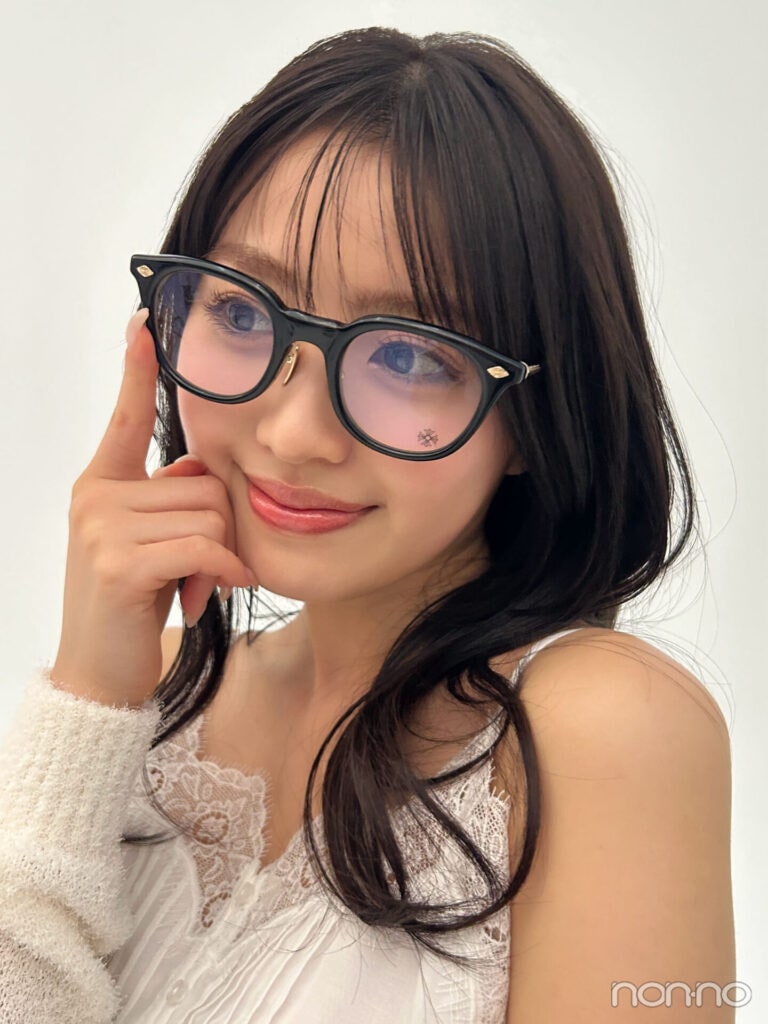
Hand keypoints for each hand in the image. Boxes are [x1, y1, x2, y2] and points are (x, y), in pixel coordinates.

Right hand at [50, 310, 255, 707]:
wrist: (99, 673)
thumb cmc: (133, 604)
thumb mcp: (143, 542)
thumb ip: (166, 500)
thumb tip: (199, 471)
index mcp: (101, 484)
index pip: (126, 417)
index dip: (137, 371)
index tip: (144, 323)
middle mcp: (96, 495)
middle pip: (205, 483)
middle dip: (219, 531)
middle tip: (200, 571)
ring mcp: (102, 527)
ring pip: (211, 514)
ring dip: (220, 557)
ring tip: (193, 587)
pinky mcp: (120, 562)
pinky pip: (204, 546)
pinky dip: (222, 571)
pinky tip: (208, 594)